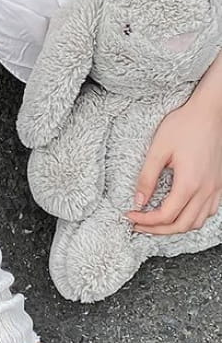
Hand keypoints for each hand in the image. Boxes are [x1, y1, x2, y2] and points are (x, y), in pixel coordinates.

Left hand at [125, 98, 221, 234]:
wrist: (209, 111)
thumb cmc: (184, 125)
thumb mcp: (158, 150)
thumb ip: (147, 178)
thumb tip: (138, 202)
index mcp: (189, 183)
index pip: (165, 215)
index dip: (144, 221)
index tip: (129, 215)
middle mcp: (206, 189)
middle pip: (181, 225)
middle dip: (157, 230)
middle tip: (137, 225)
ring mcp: (215, 188)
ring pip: (197, 222)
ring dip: (175, 227)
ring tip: (154, 223)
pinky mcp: (218, 184)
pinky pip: (207, 211)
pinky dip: (191, 219)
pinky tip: (177, 213)